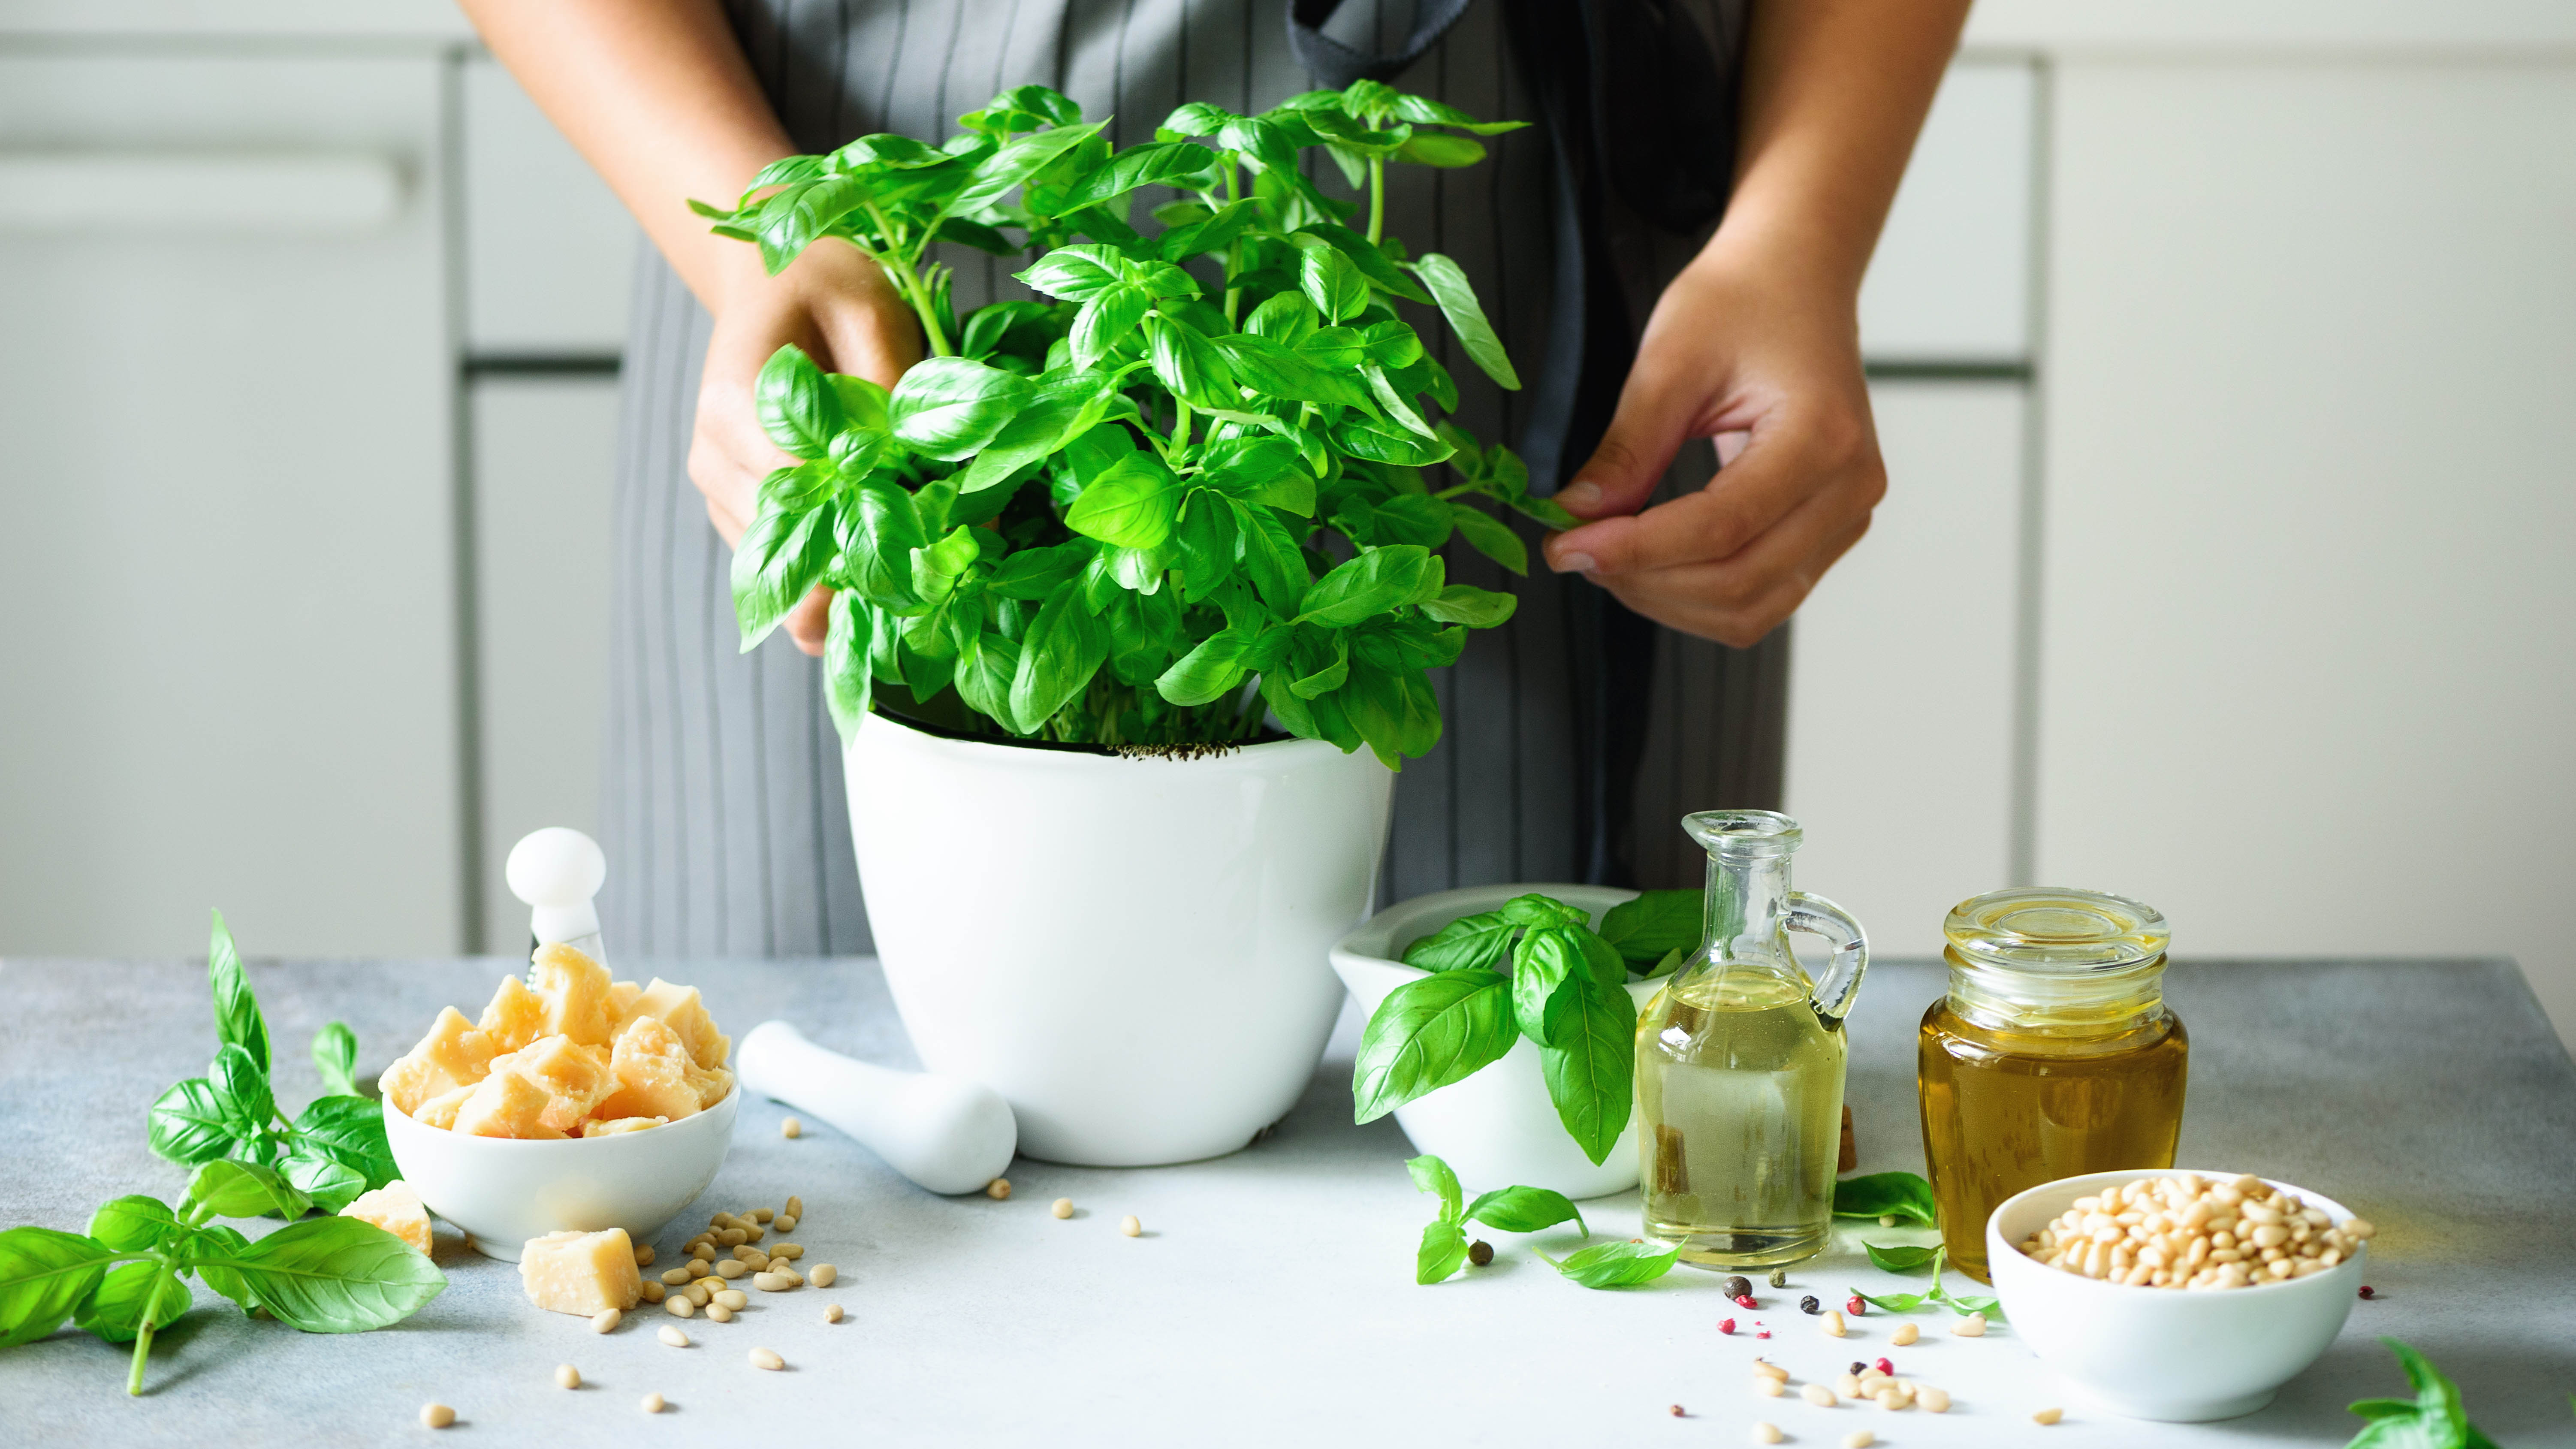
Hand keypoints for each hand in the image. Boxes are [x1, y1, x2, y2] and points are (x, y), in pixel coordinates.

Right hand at [690, 244, 922, 654]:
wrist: (772, 282)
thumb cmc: (822, 287)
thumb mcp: (870, 313)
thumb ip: (891, 388)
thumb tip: (926, 470)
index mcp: (735, 401)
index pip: (799, 487)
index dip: (866, 520)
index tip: (931, 541)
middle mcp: (714, 453)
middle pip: (787, 540)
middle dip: (861, 570)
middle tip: (934, 589)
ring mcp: (718, 486)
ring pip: (780, 567)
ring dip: (846, 587)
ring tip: (917, 593)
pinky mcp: (735, 507)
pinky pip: (780, 562)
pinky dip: (828, 580)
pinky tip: (881, 589)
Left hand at [1539, 252, 1885, 648]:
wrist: (1795, 277)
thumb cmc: (1743, 300)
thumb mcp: (1670, 361)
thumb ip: (1627, 449)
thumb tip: (1577, 516)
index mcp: (1822, 438)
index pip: (1721, 527)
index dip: (1634, 549)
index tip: (1565, 545)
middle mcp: (1850, 488)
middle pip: (1738, 581)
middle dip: (1644, 580)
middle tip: (1574, 550)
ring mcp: (1846, 515)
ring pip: (1751, 607)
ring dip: (1667, 599)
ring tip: (1608, 556)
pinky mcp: (1829, 531)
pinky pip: (1763, 596)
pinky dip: (1697, 596)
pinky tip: (1650, 563)